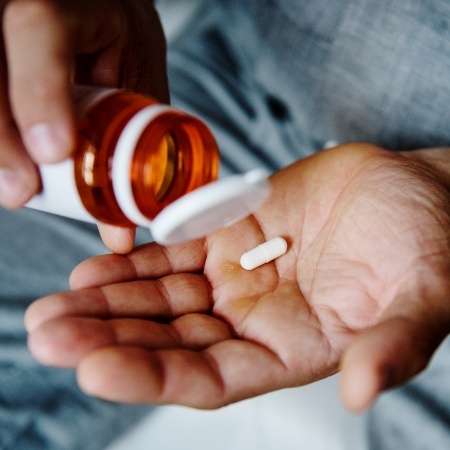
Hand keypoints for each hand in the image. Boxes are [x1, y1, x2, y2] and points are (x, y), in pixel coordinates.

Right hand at [0, 0, 167, 251]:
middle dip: (2, 138)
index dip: (40, 92)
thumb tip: (121, 233)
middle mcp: (18, 8)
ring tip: (15, 187)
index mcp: (68, 6)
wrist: (95, 7)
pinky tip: (8, 165)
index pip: (40, 30)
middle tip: (21, 192)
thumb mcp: (137, 81)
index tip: (53, 151)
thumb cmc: (118, 38)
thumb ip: (134, 145)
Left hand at [25, 144, 449, 411]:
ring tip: (56, 304)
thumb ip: (394, 345)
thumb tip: (364, 389)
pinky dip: (136, 258)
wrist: (418, 193)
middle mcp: (256, 318)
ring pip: (162, 295)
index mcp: (294, 350)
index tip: (96, 370)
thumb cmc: (429, 248)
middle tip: (48, 333)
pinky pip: (175, 248)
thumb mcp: (425, 299)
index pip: (211, 378)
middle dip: (109, 337)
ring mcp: (240, 274)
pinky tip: (96, 266)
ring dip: (109, 300)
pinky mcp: (234, 230)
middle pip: (170, 337)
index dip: (155, 376)